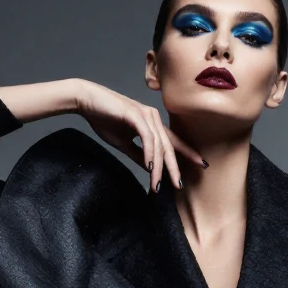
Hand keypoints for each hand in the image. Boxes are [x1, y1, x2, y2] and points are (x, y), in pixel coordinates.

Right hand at [72, 80, 204, 191]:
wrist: (86, 101)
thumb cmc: (104, 119)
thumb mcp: (124, 144)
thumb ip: (138, 155)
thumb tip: (151, 169)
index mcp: (152, 125)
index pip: (173, 142)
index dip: (187, 154)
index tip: (201, 165)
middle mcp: (153, 118)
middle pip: (169, 147)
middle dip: (175, 168)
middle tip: (180, 186)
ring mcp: (146, 115)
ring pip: (158, 146)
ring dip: (158, 168)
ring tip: (156, 186)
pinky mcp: (135, 115)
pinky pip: (147, 138)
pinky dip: (149, 154)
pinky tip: (150, 168)